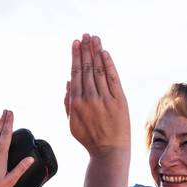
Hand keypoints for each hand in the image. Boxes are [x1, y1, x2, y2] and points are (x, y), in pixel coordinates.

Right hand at [64, 32, 129, 155]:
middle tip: (85, 35)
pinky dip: (108, 64)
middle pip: (87, 68)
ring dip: (96, 52)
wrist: (109, 151)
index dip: (75, 56)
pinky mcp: (119, 101)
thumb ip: (68, 103)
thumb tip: (68, 82)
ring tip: (94, 38)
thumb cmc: (90, 138)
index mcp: (76, 103)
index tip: (75, 43)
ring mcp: (104, 99)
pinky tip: (105, 53)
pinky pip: (112, 78)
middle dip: (85, 49)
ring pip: (98, 70)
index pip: (75, 73)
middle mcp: (89, 98)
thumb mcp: (72, 123)